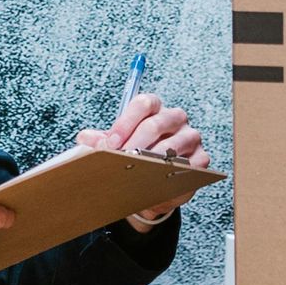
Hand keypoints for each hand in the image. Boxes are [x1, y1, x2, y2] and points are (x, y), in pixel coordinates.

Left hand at [74, 91, 210, 227]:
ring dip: (152, 159)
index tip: (111, 143)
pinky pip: (189, 165)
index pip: (143, 103)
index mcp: (154, 109)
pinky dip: (172, 173)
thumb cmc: (137, 155)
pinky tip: (157, 181)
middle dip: (135, 143)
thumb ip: (102, 140)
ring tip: (136, 171)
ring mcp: (190, 137)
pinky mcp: (201, 158)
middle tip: (120, 160)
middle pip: (157, 123)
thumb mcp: (118, 145)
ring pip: (173, 145)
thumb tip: (84, 138)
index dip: (125, 122)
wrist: (155, 181)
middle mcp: (175, 118)